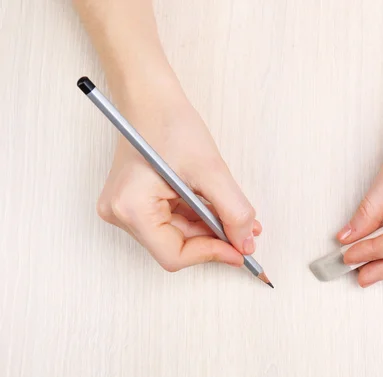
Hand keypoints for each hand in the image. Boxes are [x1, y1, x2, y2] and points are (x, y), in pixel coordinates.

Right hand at [96, 84, 260, 271]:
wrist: (150, 98)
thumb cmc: (171, 123)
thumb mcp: (210, 170)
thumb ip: (233, 211)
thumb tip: (245, 243)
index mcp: (130, 208)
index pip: (174, 255)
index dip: (211, 254)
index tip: (240, 250)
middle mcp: (120, 213)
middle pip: (175, 246)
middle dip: (214, 240)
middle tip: (245, 232)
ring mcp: (124, 208)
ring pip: (176, 235)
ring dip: (208, 229)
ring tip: (235, 216)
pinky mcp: (133, 201)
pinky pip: (171, 221)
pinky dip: (197, 218)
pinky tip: (215, 208)